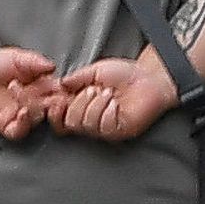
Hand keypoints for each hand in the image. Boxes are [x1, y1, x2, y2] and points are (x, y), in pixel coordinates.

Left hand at [0, 45, 62, 141]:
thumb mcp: (16, 58)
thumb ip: (34, 61)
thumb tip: (52, 66)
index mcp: (43, 86)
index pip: (60, 92)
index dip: (65, 91)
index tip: (64, 87)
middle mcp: (35, 102)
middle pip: (52, 108)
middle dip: (54, 104)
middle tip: (52, 98)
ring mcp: (22, 115)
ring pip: (37, 119)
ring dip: (36, 110)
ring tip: (28, 99)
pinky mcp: (7, 125)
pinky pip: (19, 131)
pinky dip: (24, 125)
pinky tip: (22, 112)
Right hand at [54, 53, 184, 142]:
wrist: (148, 77)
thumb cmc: (125, 75)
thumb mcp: (94, 72)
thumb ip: (75, 79)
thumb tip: (59, 85)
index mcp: (82, 106)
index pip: (60, 119)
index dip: (55, 110)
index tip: (58, 97)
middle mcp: (91, 120)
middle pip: (70, 122)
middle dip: (79, 102)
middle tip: (93, 90)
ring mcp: (104, 128)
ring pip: (86, 124)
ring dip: (96, 104)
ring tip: (108, 93)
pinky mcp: (118, 131)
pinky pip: (103, 126)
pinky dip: (107, 110)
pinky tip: (115, 103)